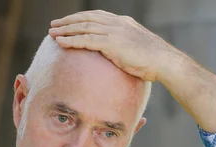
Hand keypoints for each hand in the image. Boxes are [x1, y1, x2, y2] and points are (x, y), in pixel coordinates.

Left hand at [49, 10, 171, 81]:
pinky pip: (86, 40)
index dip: (80, 19)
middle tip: (54, 25)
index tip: (68, 23)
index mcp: (121, 23)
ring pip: (83, 27)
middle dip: (68, 22)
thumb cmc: (152, 61)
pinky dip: (72, 40)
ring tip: (52, 33)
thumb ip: (124, 48)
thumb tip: (117, 57)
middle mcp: (116, 23)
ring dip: (65, 30)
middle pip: (86, 19)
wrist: (163, 61)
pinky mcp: (112, 43)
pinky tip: (61, 42)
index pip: (96, 17)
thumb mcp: (136, 50)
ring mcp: (114, 32)